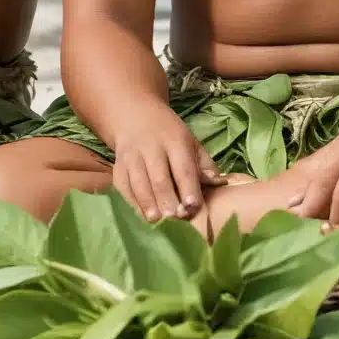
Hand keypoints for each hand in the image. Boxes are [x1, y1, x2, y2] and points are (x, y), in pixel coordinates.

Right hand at [112, 102, 224, 221]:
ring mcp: (132, 158)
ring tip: (157, 221)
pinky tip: (141, 217)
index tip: (193, 206)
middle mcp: (151, 148)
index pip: (183, 167)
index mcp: (174, 141)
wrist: (135, 117)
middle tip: (175, 219)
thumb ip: (204, 164)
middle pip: (159, 177)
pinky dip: (132, 204)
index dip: (188, 187)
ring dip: (148, 204)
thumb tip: (219, 183)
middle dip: (167, 200)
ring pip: (139, 183)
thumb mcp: (190, 141)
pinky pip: (123, 188)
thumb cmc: (169, 134)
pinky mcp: (118, 168)